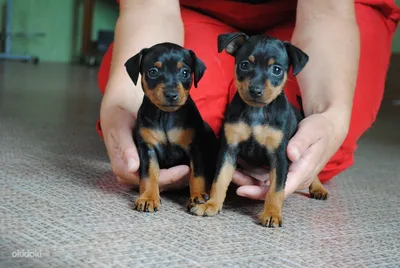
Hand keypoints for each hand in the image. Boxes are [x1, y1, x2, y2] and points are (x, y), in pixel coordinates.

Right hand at [100, 101, 189, 191]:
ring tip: (195, 168)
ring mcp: (139, 173)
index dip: (170, 177)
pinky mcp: (146, 166)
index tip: (185, 169)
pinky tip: (188, 163)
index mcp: (124, 170)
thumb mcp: (120, 131)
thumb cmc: (118, 120)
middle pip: (159, 185)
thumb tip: (132, 167)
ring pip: (163, 182)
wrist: (117, 114)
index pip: (150, 180)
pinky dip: (176, 170)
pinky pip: (163, 173)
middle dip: (178, 179)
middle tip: (195, 169)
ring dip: (179, 177)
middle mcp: (131, 175)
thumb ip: (126, 149)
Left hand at [232, 110, 347, 198]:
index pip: (280, 189)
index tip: (243, 191)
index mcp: (303, 172)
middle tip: (230, 178)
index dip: (260, 192)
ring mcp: (289, 174)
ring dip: (248, 179)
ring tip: (231, 171)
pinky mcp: (284, 169)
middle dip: (249, 186)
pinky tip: (240, 163)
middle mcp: (296, 177)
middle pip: (269, 188)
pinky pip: (266, 174)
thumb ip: (301, 143)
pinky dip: (253, 171)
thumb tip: (290, 155)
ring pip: (265, 182)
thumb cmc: (321, 129)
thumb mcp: (312, 132)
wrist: (329, 128)